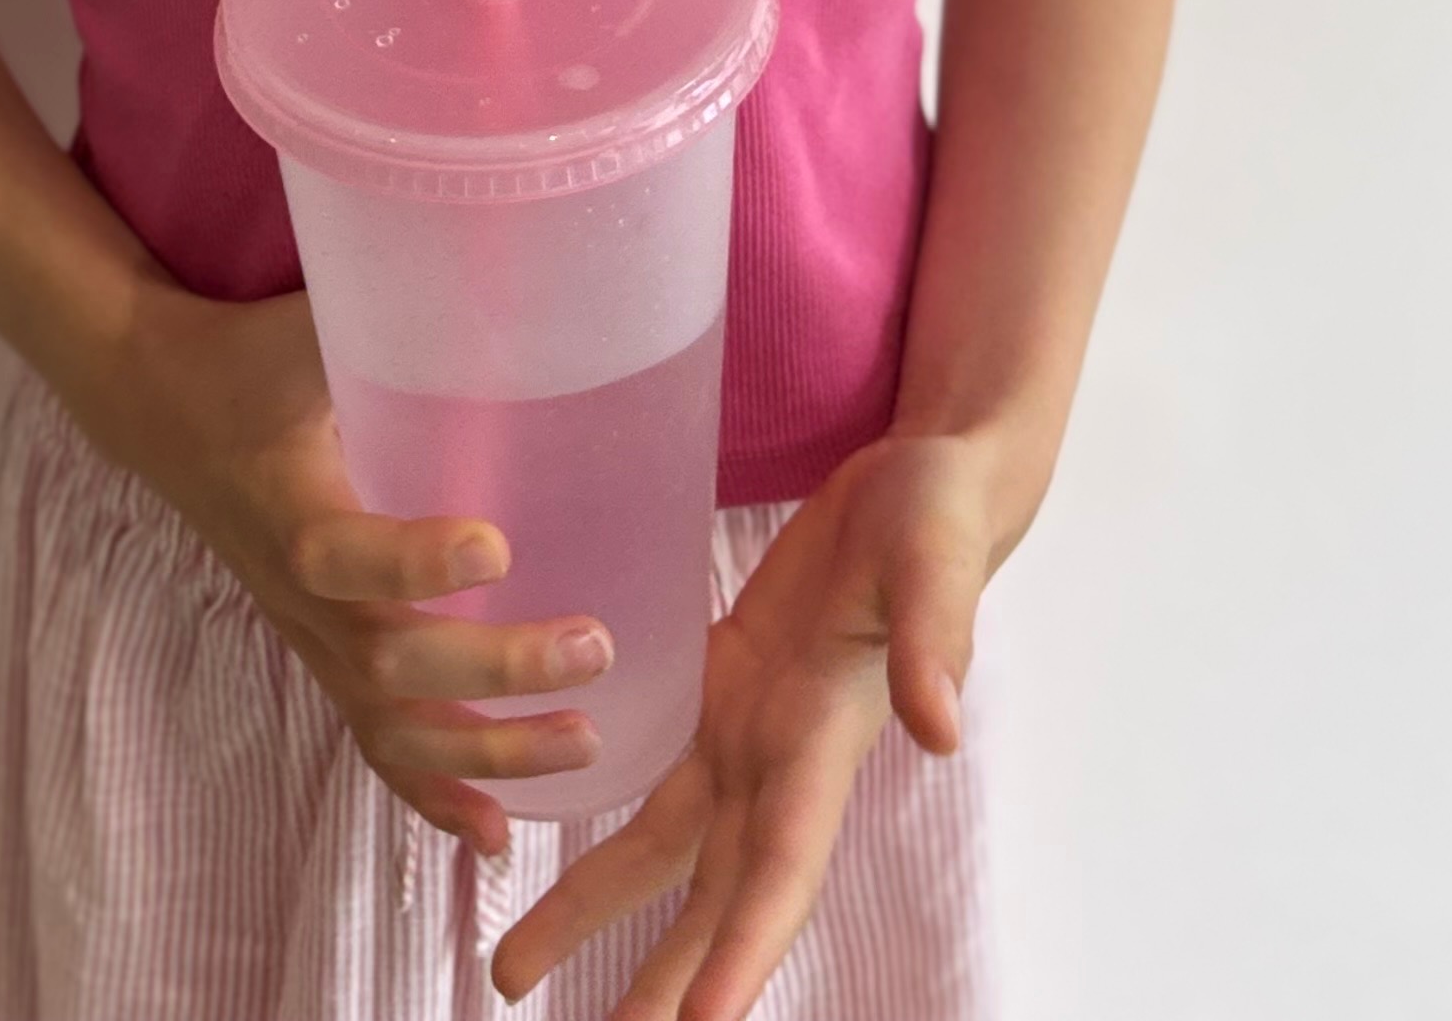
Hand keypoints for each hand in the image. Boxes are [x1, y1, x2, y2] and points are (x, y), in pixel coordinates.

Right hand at [85, 281, 622, 855]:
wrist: (159, 408)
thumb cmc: (245, 357)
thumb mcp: (302, 320)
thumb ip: (387, 299)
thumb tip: (490, 234)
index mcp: (290, 501)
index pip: (346, 553)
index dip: (414, 561)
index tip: (496, 546)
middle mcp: (298, 593)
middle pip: (387, 663)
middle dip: (492, 673)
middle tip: (592, 647)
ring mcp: (309, 638)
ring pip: (392, 726)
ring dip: (485, 754)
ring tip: (582, 748)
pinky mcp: (322, 657)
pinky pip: (376, 746)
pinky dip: (433, 798)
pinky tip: (497, 838)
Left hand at [486, 426, 1011, 1019]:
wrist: (920, 479)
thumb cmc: (934, 513)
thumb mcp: (933, 558)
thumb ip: (936, 637)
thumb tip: (940, 730)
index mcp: (827, 740)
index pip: (782, 868)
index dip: (746, 950)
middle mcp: (781, 757)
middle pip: (711, 893)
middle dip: (660, 976)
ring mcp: (747, 728)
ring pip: (663, 845)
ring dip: (595, 908)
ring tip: (511, 970)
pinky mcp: (718, 685)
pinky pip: (652, 772)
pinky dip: (603, 820)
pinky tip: (540, 845)